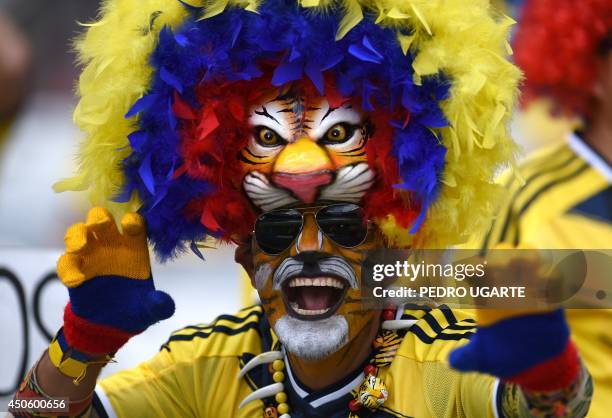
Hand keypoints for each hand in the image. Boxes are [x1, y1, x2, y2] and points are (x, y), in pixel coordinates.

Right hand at [57, 207, 173, 354]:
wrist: (111, 325)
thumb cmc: (135, 307)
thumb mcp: (150, 309)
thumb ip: (158, 305)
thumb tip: (163, 303)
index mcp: (134, 245)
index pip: (134, 225)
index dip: (132, 221)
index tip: (129, 224)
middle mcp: (111, 244)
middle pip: (102, 220)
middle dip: (99, 218)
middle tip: (99, 223)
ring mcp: (90, 255)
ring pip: (78, 232)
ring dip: (77, 235)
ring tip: (79, 247)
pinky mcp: (74, 269)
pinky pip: (66, 263)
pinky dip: (68, 269)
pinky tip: (76, 280)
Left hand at [449, 245, 578, 390]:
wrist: (537, 364)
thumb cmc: (506, 355)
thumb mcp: (483, 358)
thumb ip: (465, 358)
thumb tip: (448, 362)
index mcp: (485, 294)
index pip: (473, 269)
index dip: (470, 266)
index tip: (470, 271)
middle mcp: (506, 284)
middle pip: (501, 252)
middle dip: (500, 256)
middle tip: (500, 269)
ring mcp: (530, 286)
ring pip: (527, 252)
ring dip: (527, 257)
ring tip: (525, 274)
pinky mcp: (552, 295)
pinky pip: (554, 274)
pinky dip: (551, 277)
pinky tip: (545, 291)